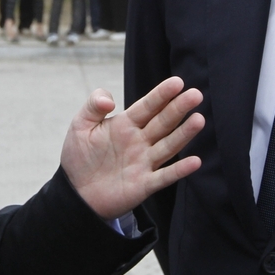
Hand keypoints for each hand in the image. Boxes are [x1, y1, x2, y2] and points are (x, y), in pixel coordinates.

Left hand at [61, 77, 203, 219]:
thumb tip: (109, 101)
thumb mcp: (80, 125)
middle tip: (196, 94)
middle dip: (179, 108)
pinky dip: (179, 170)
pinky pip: (164, 176)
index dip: (162, 94)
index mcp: (126, 124)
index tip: (177, 82)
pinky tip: (195, 162)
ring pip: (168, 145)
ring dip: (184, 134)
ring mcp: (144, 162)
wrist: (76, 193)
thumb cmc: (79, 156)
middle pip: (163, 122)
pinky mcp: (144, 185)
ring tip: (199, 119)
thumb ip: (93, 106)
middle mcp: (140, 141)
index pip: (148, 106)